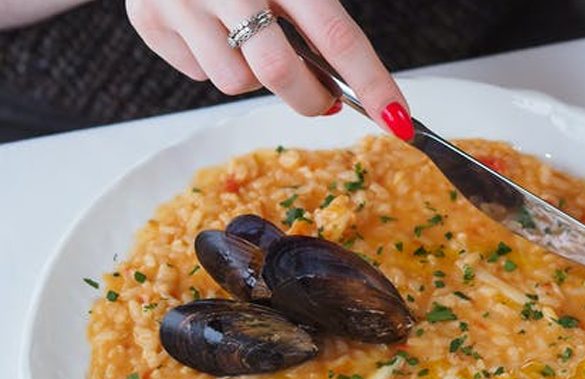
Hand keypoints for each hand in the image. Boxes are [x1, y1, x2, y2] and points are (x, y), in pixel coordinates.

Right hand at [125, 0, 413, 138]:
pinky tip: (212, 30)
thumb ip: (320, 11)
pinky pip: (197, 75)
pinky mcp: (148, 20)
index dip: (373, 84)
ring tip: (251, 39)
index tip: (397, 120)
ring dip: (255, 76)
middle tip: (324, 97)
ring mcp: (180, 3)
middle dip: (311, 98)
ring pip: (235, 83)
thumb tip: (349, 79)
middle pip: (281, 75)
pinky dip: (214, 63)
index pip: (338, 38)